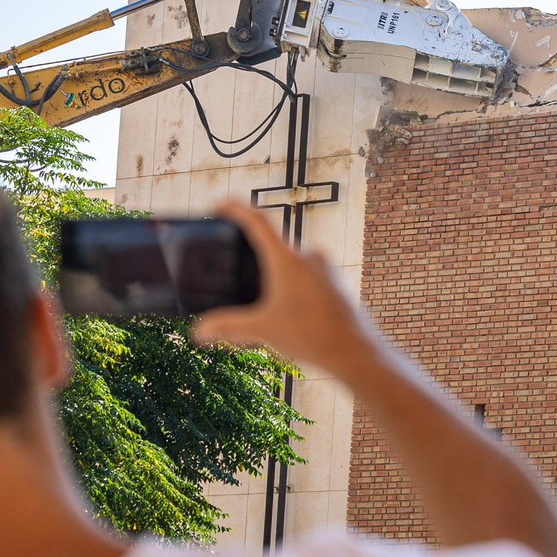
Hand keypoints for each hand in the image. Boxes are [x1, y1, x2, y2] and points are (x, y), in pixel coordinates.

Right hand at [189, 201, 373, 372]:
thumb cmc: (313, 337)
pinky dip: (294, 284)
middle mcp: (310, 255)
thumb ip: (228, 327)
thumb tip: (199, 331)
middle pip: (273, 244)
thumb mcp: (262, 331)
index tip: (220, 204)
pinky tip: (288, 308)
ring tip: (263, 299)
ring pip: (292, 261)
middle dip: (253, 256)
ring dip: (275, 274)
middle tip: (237, 269)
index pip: (257, 221)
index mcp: (287, 259)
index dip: (235, 209)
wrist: (357, 352)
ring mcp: (327, 267)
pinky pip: (309, 273)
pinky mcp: (338, 280)